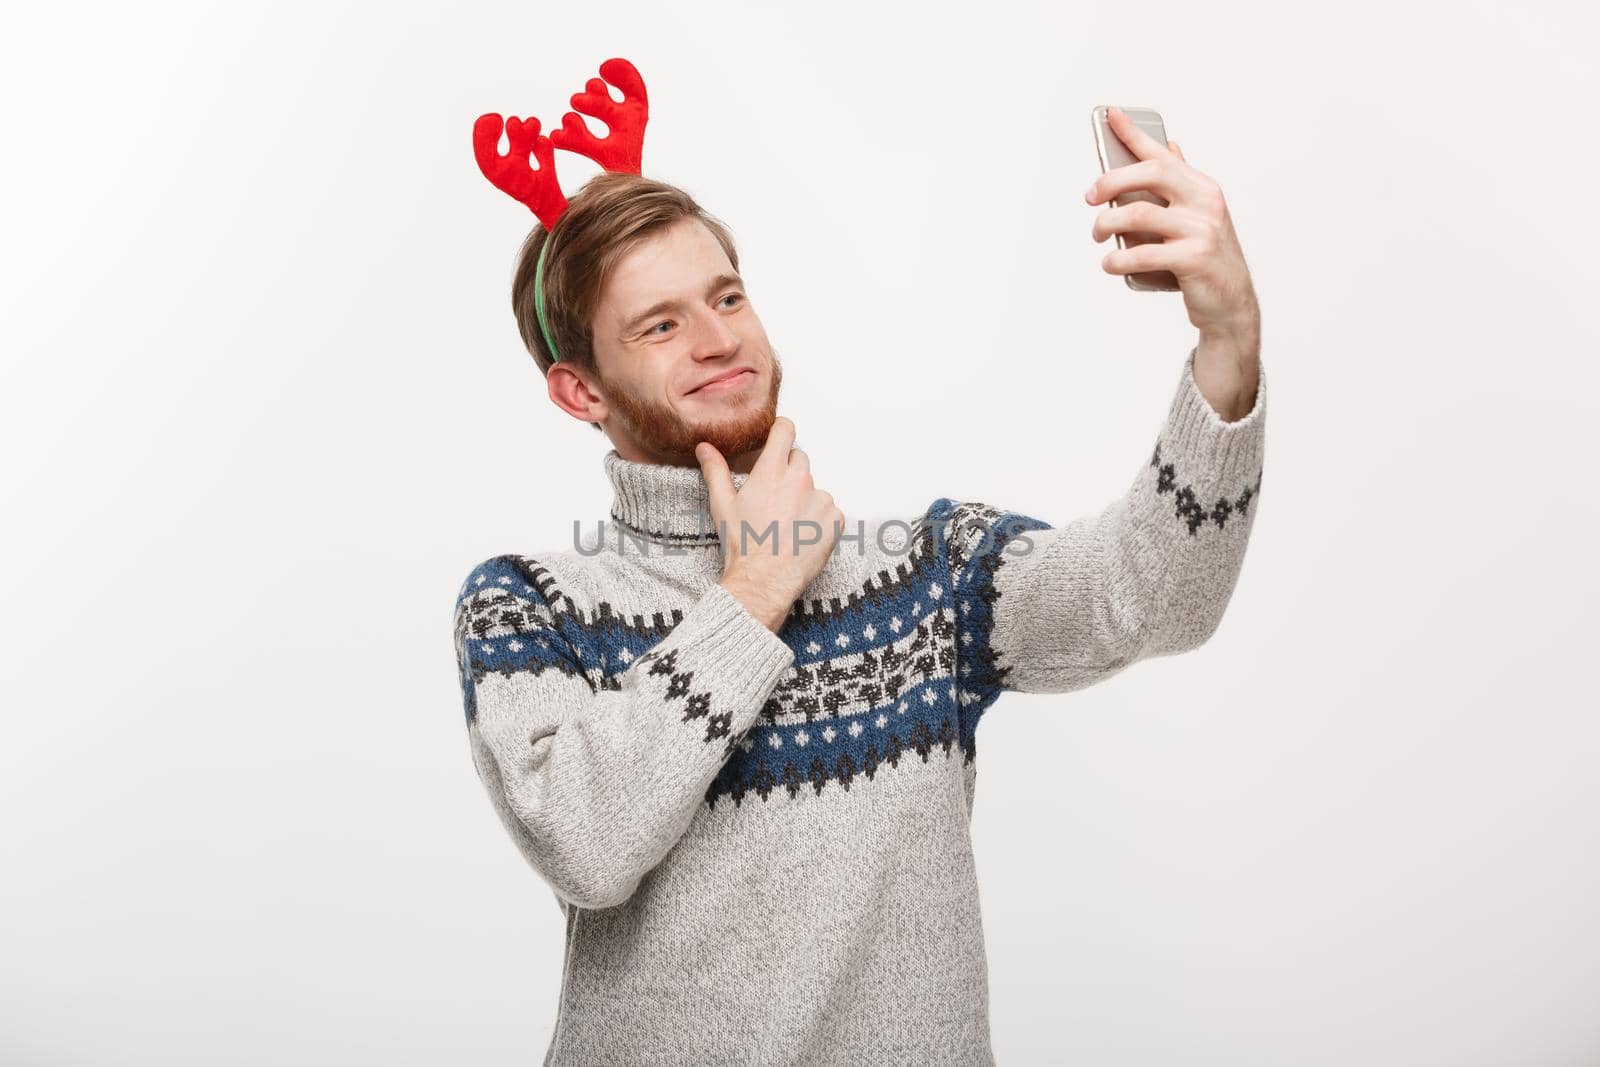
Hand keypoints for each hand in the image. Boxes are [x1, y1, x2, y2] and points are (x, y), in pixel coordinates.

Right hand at [696, 418, 843, 631]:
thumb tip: (704, 447)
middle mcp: (800, 479)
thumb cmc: (742, 544)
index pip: (785, 430)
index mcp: (771, 470)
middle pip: (799, 458)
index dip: (782, 431)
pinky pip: (830, 510)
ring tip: (788, 522)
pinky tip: (802, 534)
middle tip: (775, 497)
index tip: (778, 438)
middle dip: (788, 471)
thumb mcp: (723, 505)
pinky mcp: (835, 519)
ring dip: (805, 497)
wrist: (764, 580)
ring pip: (815, 487)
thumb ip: (716, 471)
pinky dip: (820, 519)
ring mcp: (821, 499)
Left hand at [1085, 107, 1259, 343]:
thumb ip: (1181, 183)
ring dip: (1107, 225)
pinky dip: (1118, 259)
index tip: (1110, 115)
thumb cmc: (1205, 256)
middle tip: (1090, 198)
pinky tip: (1109, 263)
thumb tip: (1169, 146)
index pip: (1162, 153)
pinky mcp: (1194, 259)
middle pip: (1150, 174)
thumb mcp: (1198, 214)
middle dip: (1111, 181)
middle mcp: (1204, 201)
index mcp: (1201, 186)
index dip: (1133, 133)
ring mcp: (1201, 229)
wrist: (1231, 302)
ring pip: (1139, 215)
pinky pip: (1144, 254)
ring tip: (1098, 236)